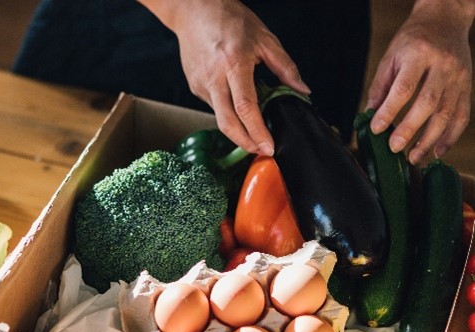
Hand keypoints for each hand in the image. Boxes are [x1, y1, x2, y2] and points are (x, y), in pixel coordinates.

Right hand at [138, 0, 309, 155]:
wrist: (193, 10)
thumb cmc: (230, 20)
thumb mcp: (265, 38)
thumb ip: (285, 67)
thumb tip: (302, 90)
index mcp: (235, 63)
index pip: (246, 107)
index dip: (257, 131)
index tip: (269, 146)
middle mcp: (215, 77)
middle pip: (227, 123)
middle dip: (246, 143)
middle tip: (261, 152)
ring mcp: (201, 84)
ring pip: (220, 117)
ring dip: (238, 129)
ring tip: (255, 131)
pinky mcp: (194, 86)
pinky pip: (214, 106)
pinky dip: (228, 111)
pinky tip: (236, 104)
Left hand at [366, 0, 474, 163]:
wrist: (445, 20)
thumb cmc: (413, 40)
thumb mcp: (391, 56)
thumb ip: (380, 86)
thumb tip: (369, 115)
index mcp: (419, 55)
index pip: (404, 88)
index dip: (389, 111)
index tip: (377, 129)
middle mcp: (443, 66)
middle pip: (428, 103)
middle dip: (410, 129)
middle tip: (394, 148)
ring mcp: (459, 77)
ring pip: (447, 113)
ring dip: (430, 139)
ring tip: (413, 157)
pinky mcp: (468, 86)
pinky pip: (462, 115)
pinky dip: (451, 136)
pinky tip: (437, 151)